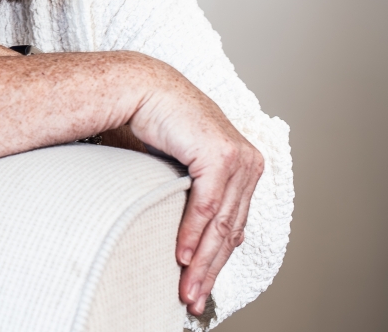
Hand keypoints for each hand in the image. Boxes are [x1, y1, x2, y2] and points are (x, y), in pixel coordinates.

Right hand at [126, 65, 265, 315]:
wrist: (139, 88)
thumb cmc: (153, 124)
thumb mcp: (179, 168)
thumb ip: (192, 196)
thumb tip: (190, 236)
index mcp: (244, 166)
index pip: (234, 224)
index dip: (217, 260)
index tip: (201, 287)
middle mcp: (248, 163)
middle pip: (230, 230)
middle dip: (210, 269)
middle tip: (193, 298)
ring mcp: (238, 158)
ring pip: (220, 223)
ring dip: (201, 260)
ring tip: (186, 286)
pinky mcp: (219, 155)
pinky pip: (206, 206)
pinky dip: (192, 233)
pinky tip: (180, 255)